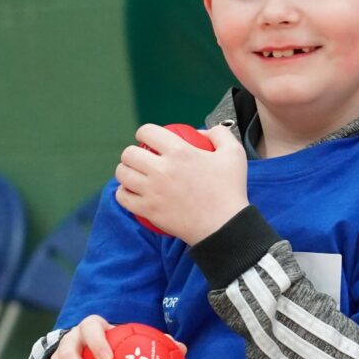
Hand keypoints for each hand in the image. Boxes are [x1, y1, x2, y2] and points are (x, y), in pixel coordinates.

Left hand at [113, 122, 248, 243]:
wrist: (225, 227)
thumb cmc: (230, 191)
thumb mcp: (235, 154)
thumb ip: (219, 134)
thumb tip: (202, 131)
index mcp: (179, 152)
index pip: (147, 132)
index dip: (144, 133)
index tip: (148, 139)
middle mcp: (161, 170)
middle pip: (129, 153)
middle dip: (132, 153)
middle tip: (140, 159)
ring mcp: (152, 191)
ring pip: (123, 174)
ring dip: (125, 172)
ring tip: (133, 175)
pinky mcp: (148, 210)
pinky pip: (123, 197)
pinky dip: (123, 193)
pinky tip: (130, 192)